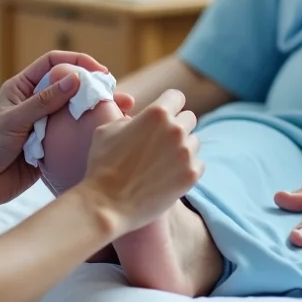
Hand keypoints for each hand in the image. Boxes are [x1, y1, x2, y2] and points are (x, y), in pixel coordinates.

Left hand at [0, 51, 136, 208]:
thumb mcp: (14, 120)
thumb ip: (44, 102)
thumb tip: (74, 79)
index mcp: (23, 88)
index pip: (53, 64)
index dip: (77, 62)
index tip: (100, 72)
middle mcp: (36, 104)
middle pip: (70, 87)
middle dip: (94, 88)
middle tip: (117, 94)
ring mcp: (45, 126)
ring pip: (75, 113)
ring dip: (96, 111)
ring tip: (122, 112)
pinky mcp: (51, 148)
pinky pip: (73, 137)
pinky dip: (89, 134)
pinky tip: (107, 135)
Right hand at [80, 89, 203, 234]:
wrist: (107, 205)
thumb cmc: (103, 165)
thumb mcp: (107, 129)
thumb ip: (128, 118)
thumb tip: (137, 119)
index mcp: (157, 113)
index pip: (177, 97)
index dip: (169, 105)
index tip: (165, 115)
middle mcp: (176, 129)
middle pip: (189, 118)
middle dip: (177, 126)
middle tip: (162, 141)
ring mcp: (186, 153)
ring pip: (194, 142)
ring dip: (182, 148)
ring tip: (163, 162)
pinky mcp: (191, 175)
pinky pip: (198, 164)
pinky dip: (187, 168)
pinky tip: (170, 176)